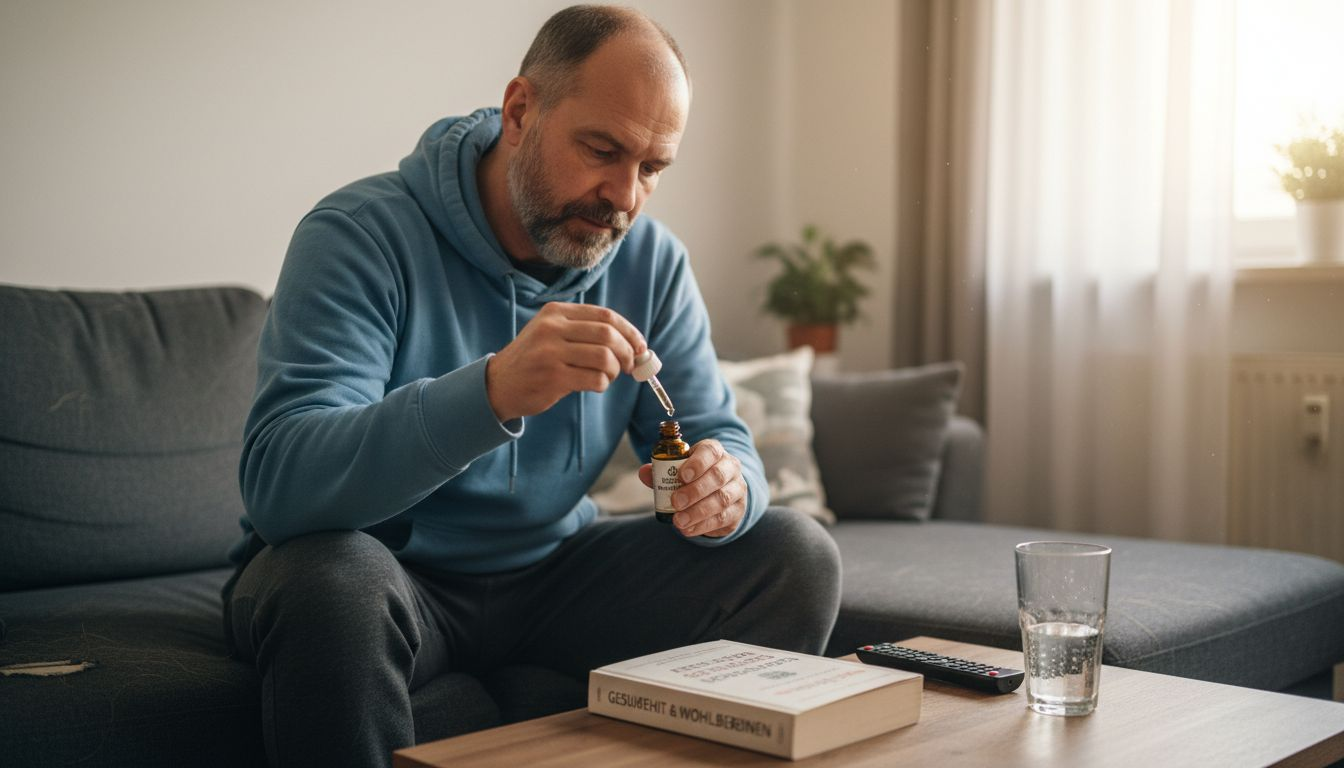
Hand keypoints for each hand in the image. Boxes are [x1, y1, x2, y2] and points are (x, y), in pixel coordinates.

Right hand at [486, 303, 645, 420]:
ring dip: (615, 370)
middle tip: (630, 366)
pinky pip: (595, 379)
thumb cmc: (535, 360)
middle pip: (608, 335)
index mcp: (555, 312)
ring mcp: (551, 353)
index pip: (605, 316)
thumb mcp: (552, 333)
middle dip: (628, 352)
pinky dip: (603, 384)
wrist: (499, 384)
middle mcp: (552, 328)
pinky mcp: (553, 378)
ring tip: (609, 376)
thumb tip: (634, 344)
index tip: (641, 346)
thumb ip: (586, 332)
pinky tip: (595, 385)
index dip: (630, 331)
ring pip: (605, 357)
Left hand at [638, 439, 745, 537]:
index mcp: (715, 452)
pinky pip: (723, 518)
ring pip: (722, 499)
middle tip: (676, 502)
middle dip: (695, 491)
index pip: (710, 451)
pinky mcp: (738, 510)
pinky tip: (688, 529)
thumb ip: (661, 471)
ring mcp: (737, 489)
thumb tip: (644, 472)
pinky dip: (703, 525)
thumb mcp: (679, 470)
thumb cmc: (695, 477)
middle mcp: (730, 468)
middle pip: (717, 477)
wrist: (720, 491)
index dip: (697, 463)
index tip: (681, 476)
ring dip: (698, 512)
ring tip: (679, 521)